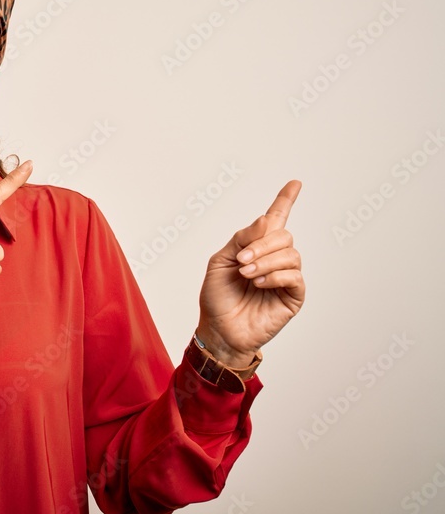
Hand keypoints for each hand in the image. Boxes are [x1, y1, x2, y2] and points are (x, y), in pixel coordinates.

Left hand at [196, 180, 304, 367]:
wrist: (219, 329)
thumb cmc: (217, 297)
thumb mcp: (220, 261)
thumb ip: (242, 238)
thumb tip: (266, 220)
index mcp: (256, 247)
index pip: (276, 219)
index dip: (285, 200)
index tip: (295, 183)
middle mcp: (275, 258)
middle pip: (284, 234)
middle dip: (262, 244)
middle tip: (242, 260)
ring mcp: (286, 277)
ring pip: (290, 254)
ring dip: (266, 261)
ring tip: (247, 274)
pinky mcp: (293, 296)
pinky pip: (294, 276)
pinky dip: (275, 275)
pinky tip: (259, 283)